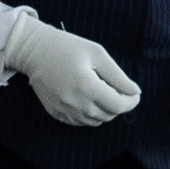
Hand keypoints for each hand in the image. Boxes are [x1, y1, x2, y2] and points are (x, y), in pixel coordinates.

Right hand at [3, 15, 141, 126]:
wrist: (34, 51)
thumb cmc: (68, 47)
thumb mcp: (97, 54)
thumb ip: (118, 76)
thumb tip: (135, 92)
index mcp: (87, 86)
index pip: (118, 105)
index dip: (131, 102)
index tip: (135, 94)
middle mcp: (75, 103)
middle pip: (109, 115)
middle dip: (119, 104)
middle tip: (119, 89)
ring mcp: (64, 111)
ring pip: (96, 121)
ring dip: (105, 110)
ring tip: (102, 91)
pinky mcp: (56, 113)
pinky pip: (81, 121)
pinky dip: (90, 113)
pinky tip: (88, 97)